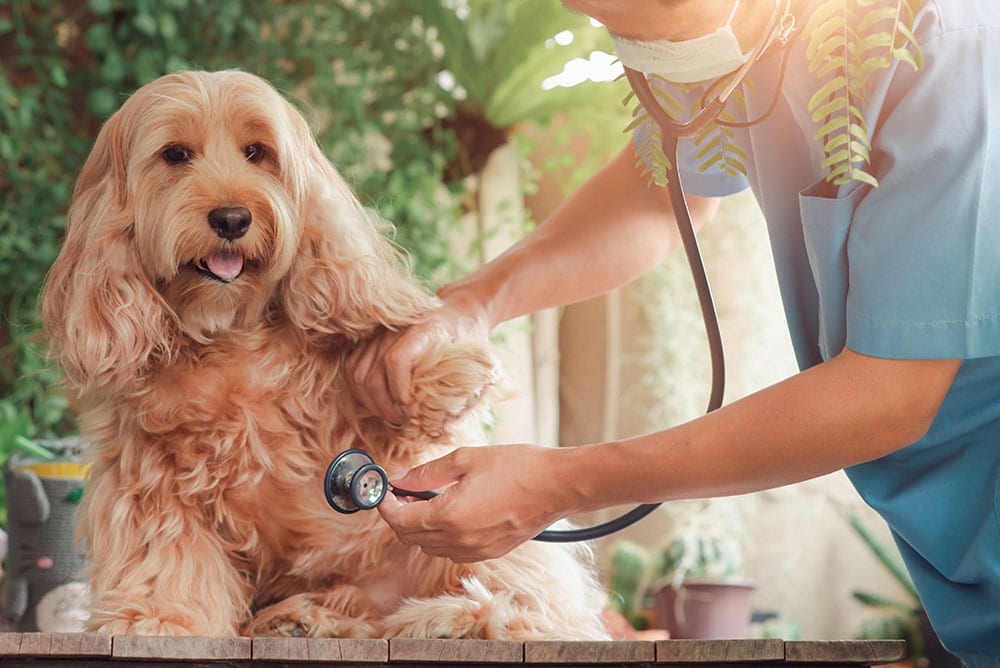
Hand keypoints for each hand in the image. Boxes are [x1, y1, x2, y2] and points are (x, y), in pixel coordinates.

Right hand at [344, 288, 489, 426]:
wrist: (460, 311)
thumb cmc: (469, 338)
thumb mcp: (476, 358)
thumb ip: (462, 385)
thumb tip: (442, 426)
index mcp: (425, 328)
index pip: (396, 360)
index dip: (398, 392)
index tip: (410, 411)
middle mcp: (395, 328)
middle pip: (372, 373)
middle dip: (385, 406)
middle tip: (402, 421)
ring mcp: (379, 332)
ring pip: (357, 374)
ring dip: (371, 402)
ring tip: (391, 416)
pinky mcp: (370, 338)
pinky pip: (352, 367)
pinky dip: (361, 390)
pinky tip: (378, 403)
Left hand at [377, 445, 576, 561]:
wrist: (556, 486)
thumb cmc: (517, 467)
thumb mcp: (466, 460)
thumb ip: (427, 473)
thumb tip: (400, 479)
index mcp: (449, 517)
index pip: (400, 519)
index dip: (386, 504)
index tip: (383, 490)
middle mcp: (458, 541)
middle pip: (411, 537)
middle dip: (400, 515)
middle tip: (402, 491)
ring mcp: (474, 551)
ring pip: (429, 546)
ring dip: (420, 526)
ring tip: (426, 499)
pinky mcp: (488, 553)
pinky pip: (451, 550)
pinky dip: (441, 534)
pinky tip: (450, 511)